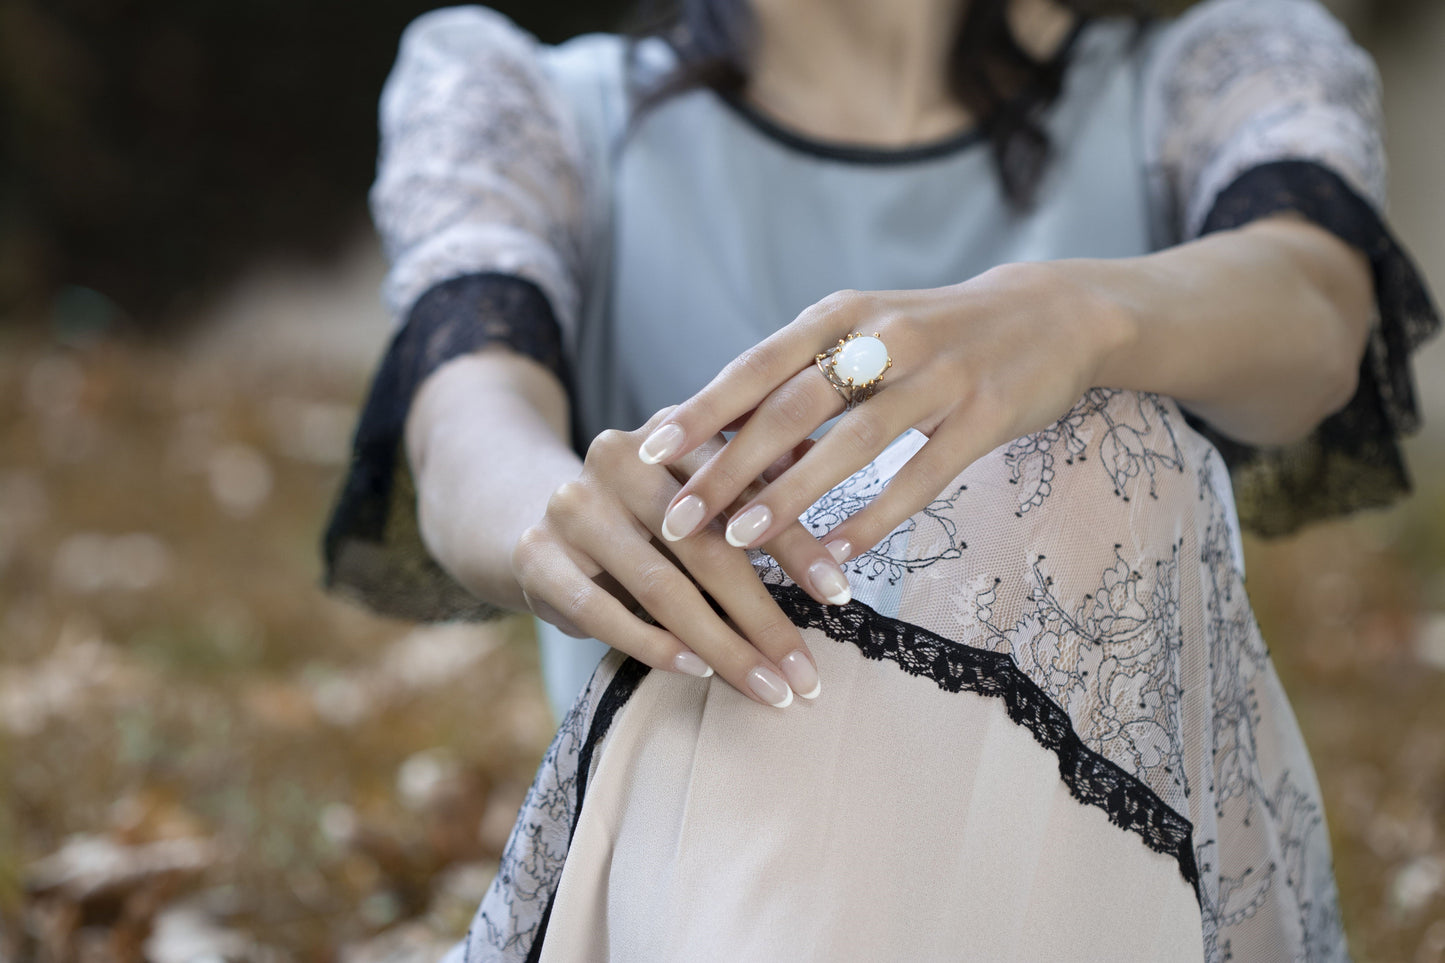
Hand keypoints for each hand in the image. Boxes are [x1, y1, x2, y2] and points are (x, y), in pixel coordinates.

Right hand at [511, 408, 851, 706]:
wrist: (534, 518)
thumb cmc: (646, 515)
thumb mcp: (699, 491)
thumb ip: (762, 491)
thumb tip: (847, 520)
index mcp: (673, 431)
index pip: (746, 491)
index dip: (797, 545)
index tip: (841, 597)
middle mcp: (619, 456)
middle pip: (706, 546)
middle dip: (764, 617)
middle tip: (807, 674)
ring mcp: (573, 505)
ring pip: (660, 586)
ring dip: (721, 645)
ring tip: (766, 687)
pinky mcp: (537, 554)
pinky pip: (600, 611)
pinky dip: (653, 646)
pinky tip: (696, 672)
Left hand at [635, 263, 1125, 559]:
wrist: (1047, 313)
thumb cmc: (930, 334)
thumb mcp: (861, 333)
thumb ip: (797, 373)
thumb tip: (708, 426)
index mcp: (840, 314)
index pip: (755, 366)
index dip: (701, 411)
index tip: (645, 453)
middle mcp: (883, 336)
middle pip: (791, 408)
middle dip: (729, 468)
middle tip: (679, 519)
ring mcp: (939, 374)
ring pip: (851, 443)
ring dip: (791, 495)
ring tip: (741, 542)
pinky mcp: (985, 414)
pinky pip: (921, 476)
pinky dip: (875, 518)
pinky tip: (838, 557)